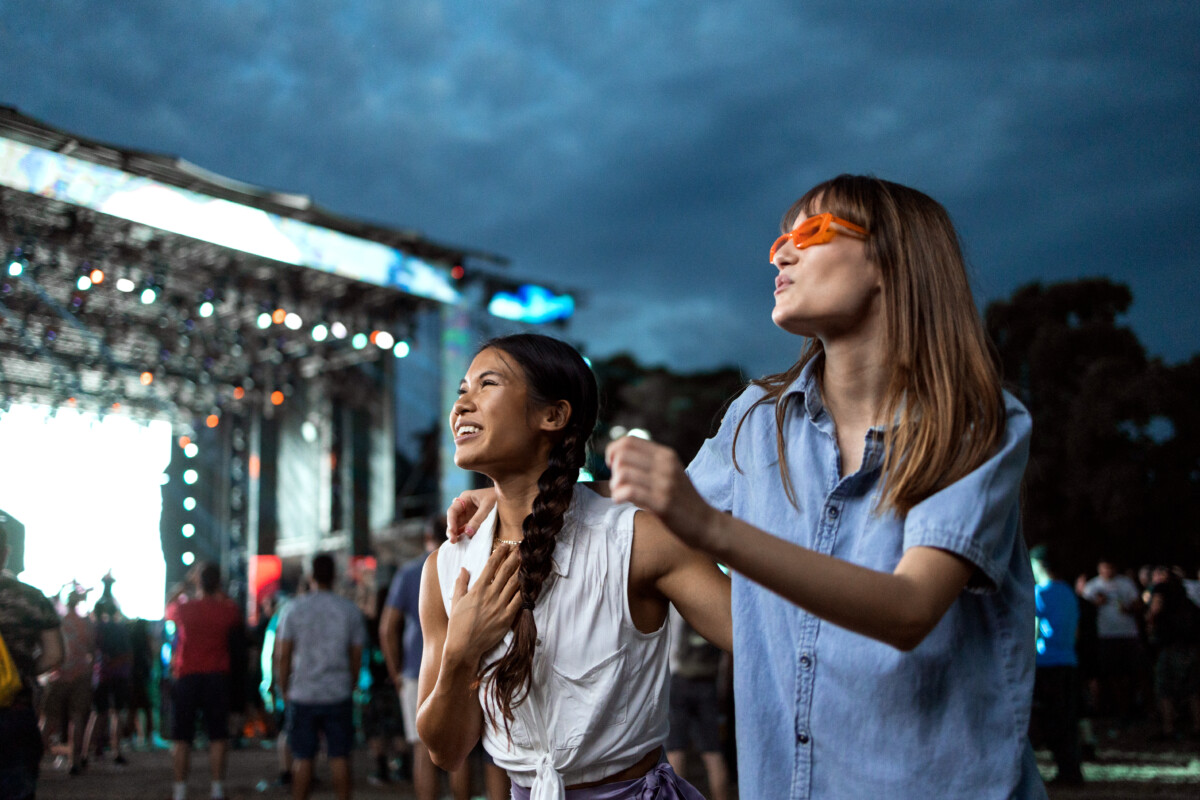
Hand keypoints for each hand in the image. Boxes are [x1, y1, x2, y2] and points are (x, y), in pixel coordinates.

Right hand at [444, 545, 521, 664]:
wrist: (463, 647)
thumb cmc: (457, 625)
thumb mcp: (456, 601)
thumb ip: (460, 584)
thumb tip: (463, 569)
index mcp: (477, 590)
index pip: (490, 566)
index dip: (499, 554)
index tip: (505, 546)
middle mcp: (490, 596)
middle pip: (505, 572)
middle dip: (514, 558)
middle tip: (521, 547)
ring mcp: (499, 607)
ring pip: (514, 584)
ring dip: (521, 570)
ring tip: (527, 561)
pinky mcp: (506, 618)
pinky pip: (518, 601)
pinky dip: (524, 590)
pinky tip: (529, 582)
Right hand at [446, 488, 497, 542]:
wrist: (509, 497)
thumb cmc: (498, 497)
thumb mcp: (488, 506)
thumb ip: (478, 519)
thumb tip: (467, 533)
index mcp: (465, 498)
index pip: (453, 510)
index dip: (450, 521)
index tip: (452, 531)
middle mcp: (465, 506)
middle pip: (454, 519)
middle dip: (451, 529)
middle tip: (452, 540)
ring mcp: (469, 514)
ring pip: (458, 525)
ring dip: (456, 533)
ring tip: (454, 542)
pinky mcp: (474, 520)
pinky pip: (466, 528)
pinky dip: (463, 534)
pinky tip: (461, 541)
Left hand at [605, 436, 723, 552]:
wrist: (705, 523)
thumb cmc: (681, 500)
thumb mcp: (669, 473)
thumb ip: (648, 463)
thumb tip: (616, 457)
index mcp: (666, 455)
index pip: (629, 441)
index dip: (613, 451)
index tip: (613, 465)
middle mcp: (666, 465)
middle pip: (622, 455)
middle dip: (613, 470)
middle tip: (618, 483)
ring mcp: (665, 483)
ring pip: (623, 473)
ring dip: (614, 485)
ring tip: (619, 494)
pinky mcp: (662, 503)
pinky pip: (630, 491)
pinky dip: (618, 496)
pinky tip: (621, 501)